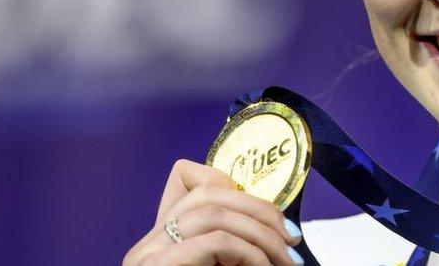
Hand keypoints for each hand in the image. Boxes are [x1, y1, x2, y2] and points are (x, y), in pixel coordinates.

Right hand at [123, 159, 303, 264]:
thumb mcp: (223, 264)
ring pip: (214, 213)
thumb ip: (233, 244)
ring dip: (260, 236)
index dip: (239, 192)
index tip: (274, 223)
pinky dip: (249, 253)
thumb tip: (280, 227)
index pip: (192, 180)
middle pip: (209, 193)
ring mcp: (145, 255)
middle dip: (261, 212)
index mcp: (160, 239)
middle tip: (293, 241)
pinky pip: (214, 241)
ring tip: (284, 261)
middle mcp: (145, 243)